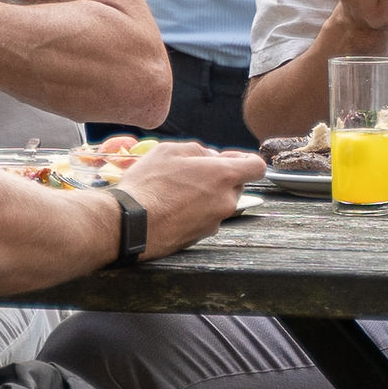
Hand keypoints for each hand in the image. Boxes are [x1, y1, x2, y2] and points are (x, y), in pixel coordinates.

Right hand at [113, 143, 259, 258]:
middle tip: (192, 173)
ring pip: (219, 203)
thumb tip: (211, 157)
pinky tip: (172, 208)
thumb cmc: (149, 184)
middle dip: (220, 178)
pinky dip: (195, 212)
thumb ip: (199, 150)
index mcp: (223, 176)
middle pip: (236, 185)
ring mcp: (215, 222)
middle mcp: (226, 201)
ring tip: (176, 191)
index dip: (245, 160)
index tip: (230, 159)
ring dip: (206, 196)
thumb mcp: (170, 151)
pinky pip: (206, 218)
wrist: (130, 223)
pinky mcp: (201, 237)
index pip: (257, 167)